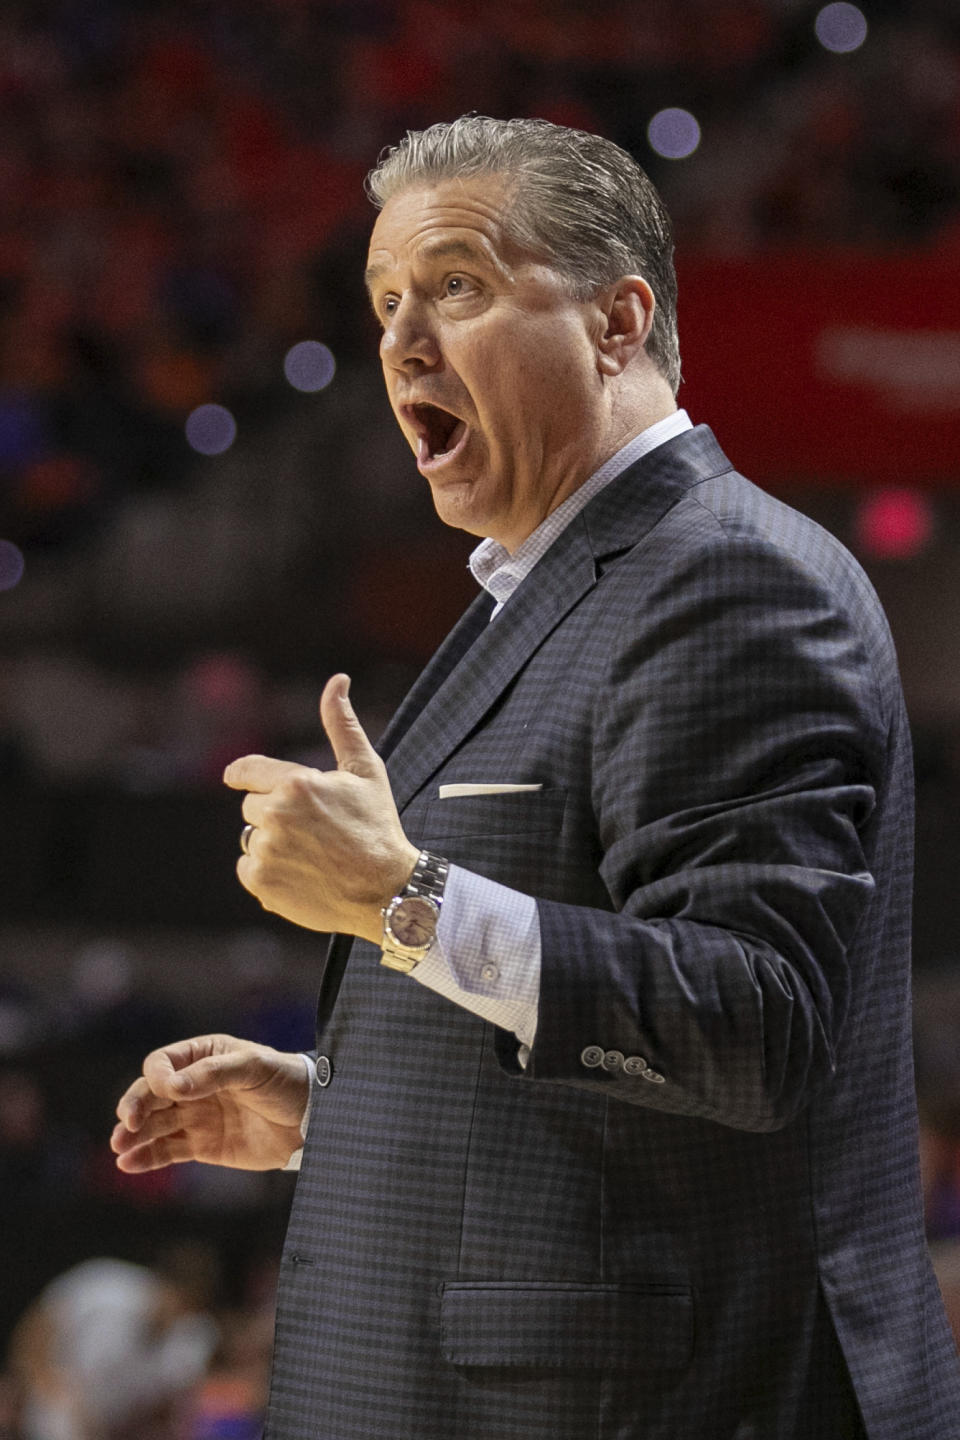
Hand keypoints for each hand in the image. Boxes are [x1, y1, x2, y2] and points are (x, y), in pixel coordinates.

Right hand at [111, 1035, 309, 1172]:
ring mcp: (195, 1116)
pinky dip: (146, 1158)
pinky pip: (167, 1152)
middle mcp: (193, 1085)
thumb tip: (172, 1086)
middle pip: (150, 1095)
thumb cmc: (285, 1081)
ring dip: (133, 1135)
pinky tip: (128, 1164)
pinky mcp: (202, 1146)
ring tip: (119, 1147)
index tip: (167, 1091)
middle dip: (135, 1107)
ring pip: (154, 1125)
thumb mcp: (253, 1068)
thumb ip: (213, 1073)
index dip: (157, 1078)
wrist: (311, 1119)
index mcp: (203, 1055)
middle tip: (126, 1124)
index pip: (163, 1064)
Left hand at [223, 673, 417, 940]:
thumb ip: (342, 724)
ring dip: (273, 844)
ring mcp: (267, 851)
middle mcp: (276, 815)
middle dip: (276, 813)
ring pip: (252, 839)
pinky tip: (301, 874)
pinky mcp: (262, 883)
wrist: (387, 890)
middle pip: (252, 807)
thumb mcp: (366, 770)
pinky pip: (248, 869)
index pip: (246, 771)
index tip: (237, 778)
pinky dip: (267, 872)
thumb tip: (337, 680)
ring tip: (312, 855)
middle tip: (314, 829)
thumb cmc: (378, 826)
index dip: (245, 775)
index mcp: (296, 783)